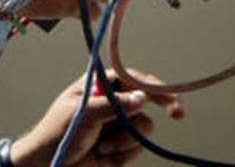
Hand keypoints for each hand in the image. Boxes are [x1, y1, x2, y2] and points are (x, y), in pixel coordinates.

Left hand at [9, 69, 184, 166]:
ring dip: (125, 140)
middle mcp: (112, 103)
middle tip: (178, 113)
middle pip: (145, 100)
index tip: (169, 95)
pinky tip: (103, 156)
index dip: (153, 84)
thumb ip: (113, 105)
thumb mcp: (82, 115)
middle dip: (159, 108)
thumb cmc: (56, 134)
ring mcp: (117, 125)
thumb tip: (141, 96)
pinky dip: (122, 155)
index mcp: (99, 86)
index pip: (132, 77)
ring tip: (102, 146)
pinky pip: (137, 148)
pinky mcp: (120, 148)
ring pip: (143, 127)